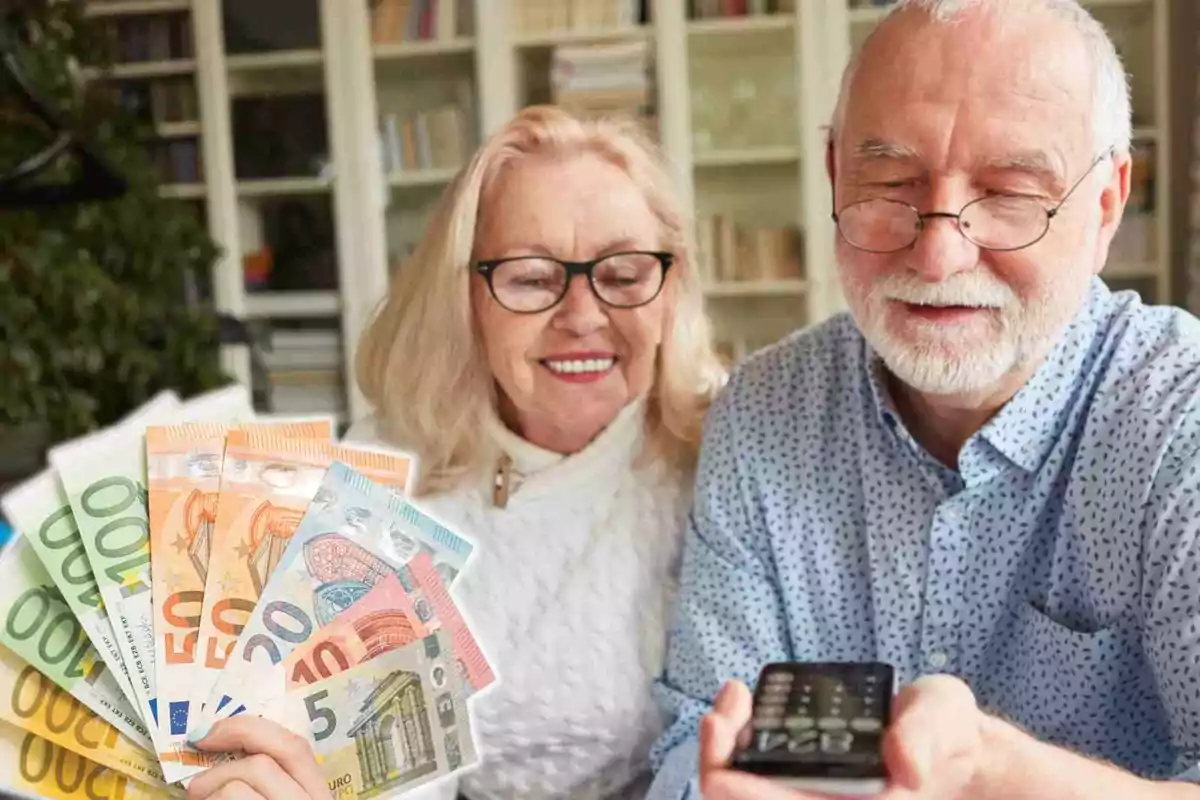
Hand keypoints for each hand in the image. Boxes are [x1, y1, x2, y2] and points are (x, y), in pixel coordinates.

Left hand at [186, 717, 330, 799]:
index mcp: (318, 792)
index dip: (247, 730)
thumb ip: (272, 774)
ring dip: (207, 795)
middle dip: (218, 771)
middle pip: (261, 765)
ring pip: (234, 789)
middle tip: (195, 787)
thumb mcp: (283, 793)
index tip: (209, 733)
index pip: (295, 746)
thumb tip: (222, 742)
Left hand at [699, 675, 984, 799]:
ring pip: (741, 787)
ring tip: (734, 695)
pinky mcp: (803, 779)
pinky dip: (741, 738)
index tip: (721, 729)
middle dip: (719, 754)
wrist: (954, 748)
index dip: (731, 780)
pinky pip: (755, 767)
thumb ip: (924, 739)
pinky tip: (745, 704)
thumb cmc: (948, 737)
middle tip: (728, 702)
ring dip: (726, 744)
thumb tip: (905, 764)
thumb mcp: (944, 724)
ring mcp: (810, 796)